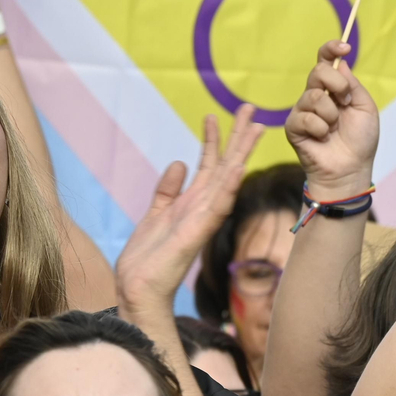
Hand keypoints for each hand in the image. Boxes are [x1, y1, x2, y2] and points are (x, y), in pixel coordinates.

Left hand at [116, 104, 264, 315]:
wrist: (139, 288)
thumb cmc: (147, 258)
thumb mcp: (155, 213)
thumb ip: (167, 189)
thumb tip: (177, 163)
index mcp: (193, 202)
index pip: (210, 165)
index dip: (214, 140)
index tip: (217, 115)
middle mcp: (204, 207)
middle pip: (226, 165)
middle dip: (237, 137)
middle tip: (249, 108)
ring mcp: (204, 218)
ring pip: (228, 178)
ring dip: (242, 152)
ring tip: (255, 127)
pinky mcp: (198, 231)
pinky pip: (218, 203)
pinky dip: (229, 184)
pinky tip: (238, 166)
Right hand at [284, 41, 379, 199]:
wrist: (351, 168)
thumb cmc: (361, 141)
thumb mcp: (365, 108)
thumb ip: (353, 85)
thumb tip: (340, 63)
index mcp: (333, 89)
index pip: (326, 61)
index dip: (331, 49)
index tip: (344, 47)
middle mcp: (316, 95)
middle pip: (318, 71)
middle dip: (336, 84)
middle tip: (345, 102)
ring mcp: (303, 110)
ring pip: (313, 95)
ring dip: (331, 114)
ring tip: (334, 129)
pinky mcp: (293, 126)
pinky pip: (305, 117)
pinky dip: (320, 128)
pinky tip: (323, 138)